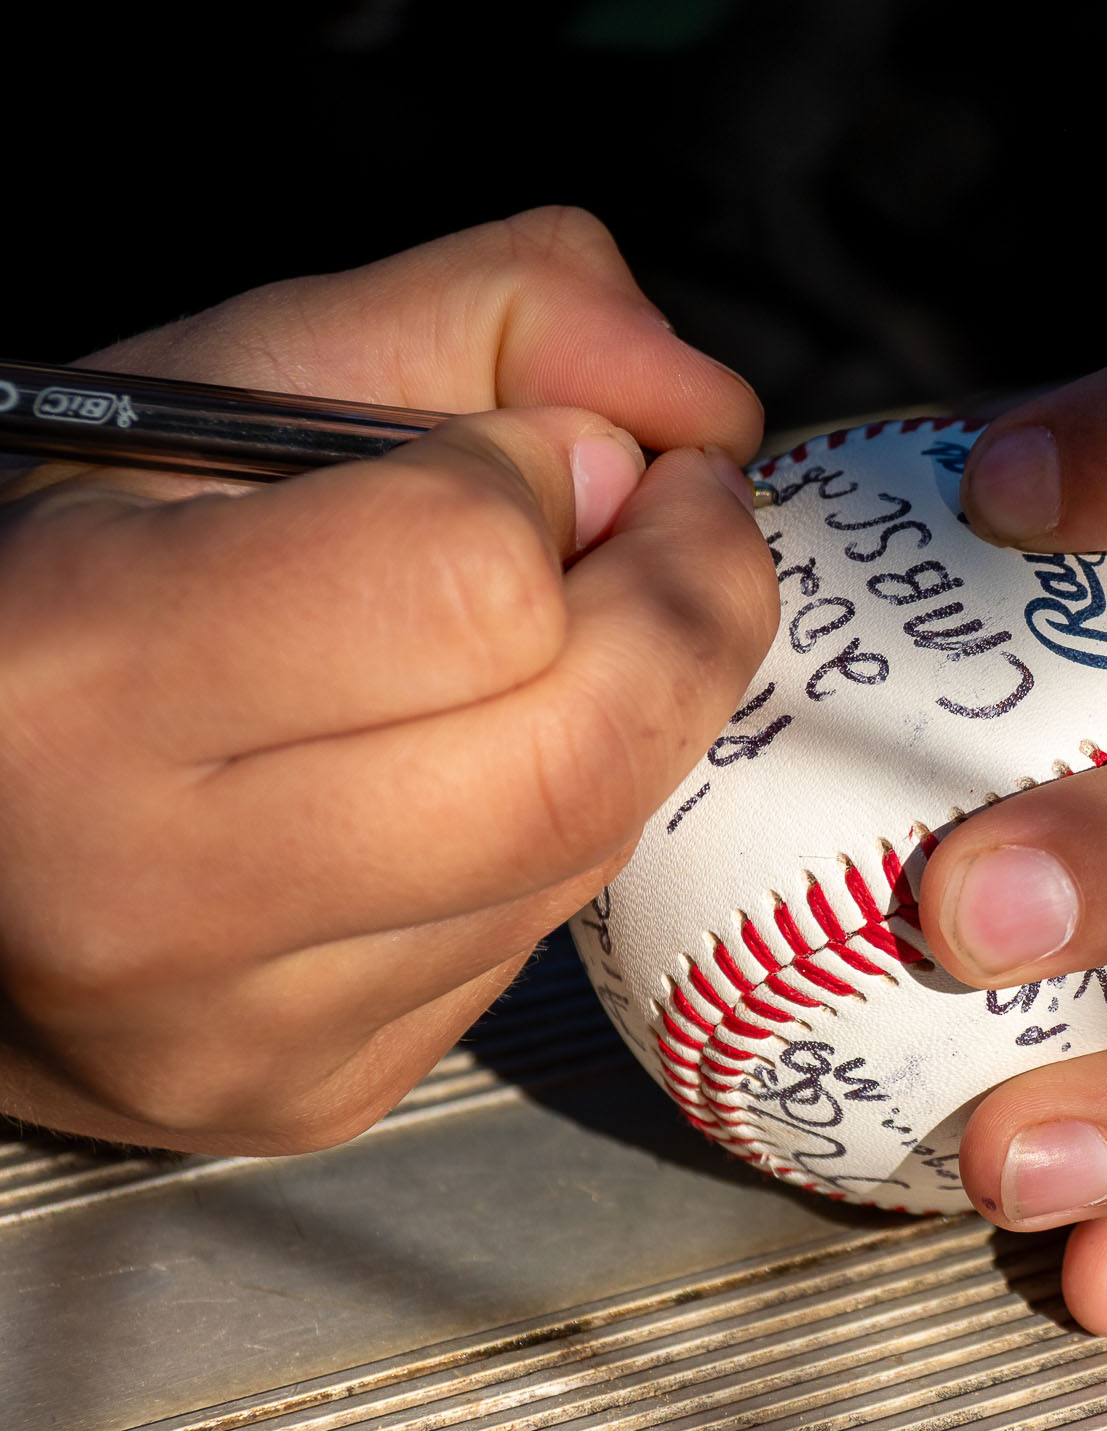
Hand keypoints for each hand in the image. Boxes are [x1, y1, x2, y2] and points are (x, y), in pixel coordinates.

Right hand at [0, 208, 778, 1155]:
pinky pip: (534, 937)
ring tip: (564, 630)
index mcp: (75, 677)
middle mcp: (151, 898)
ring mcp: (243, 1034)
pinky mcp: (319, 1095)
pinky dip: (557, 822)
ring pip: (583, 848)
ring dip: (632, 711)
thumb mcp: (237, 379)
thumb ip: (496, 315)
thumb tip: (699, 409)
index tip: (562, 446)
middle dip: (691, 608)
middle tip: (682, 523)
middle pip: (576, 754)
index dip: (557, 479)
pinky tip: (467, 766)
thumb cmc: (63, 575)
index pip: (467, 585)